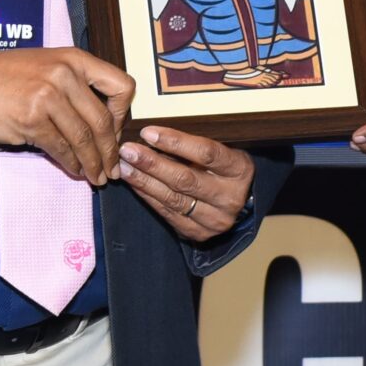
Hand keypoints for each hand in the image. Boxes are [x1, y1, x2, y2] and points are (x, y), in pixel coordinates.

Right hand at [0, 47, 131, 183]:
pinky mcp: (31, 119)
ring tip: (97, 176)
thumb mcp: (46, 66)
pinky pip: (60, 148)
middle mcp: (66, 74)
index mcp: (75, 59)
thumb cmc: (1, 76)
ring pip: (84, 138)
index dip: (123, 114)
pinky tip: (74, 170)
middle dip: (110, 150)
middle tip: (112, 168)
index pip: (122, 86)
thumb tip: (101, 122)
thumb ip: (74, 85)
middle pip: (103, 120)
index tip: (115, 131)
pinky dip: (71, 164)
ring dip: (93, 163)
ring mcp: (48, 96)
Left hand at [118, 125, 256, 241]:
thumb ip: (194, 146)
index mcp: (240, 170)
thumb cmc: (225, 168)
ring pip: (173, 198)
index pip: (206, 153)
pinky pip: (167, 213)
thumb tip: (154, 135)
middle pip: (185, 179)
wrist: (241, 202)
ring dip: (144, 181)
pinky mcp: (199, 232)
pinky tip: (134, 183)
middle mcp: (230, 197)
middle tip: (128, 151)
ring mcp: (215, 219)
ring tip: (124, 166)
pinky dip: (148, 196)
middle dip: (152, 163)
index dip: (175, 142)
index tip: (148, 133)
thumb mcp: (222, 151)